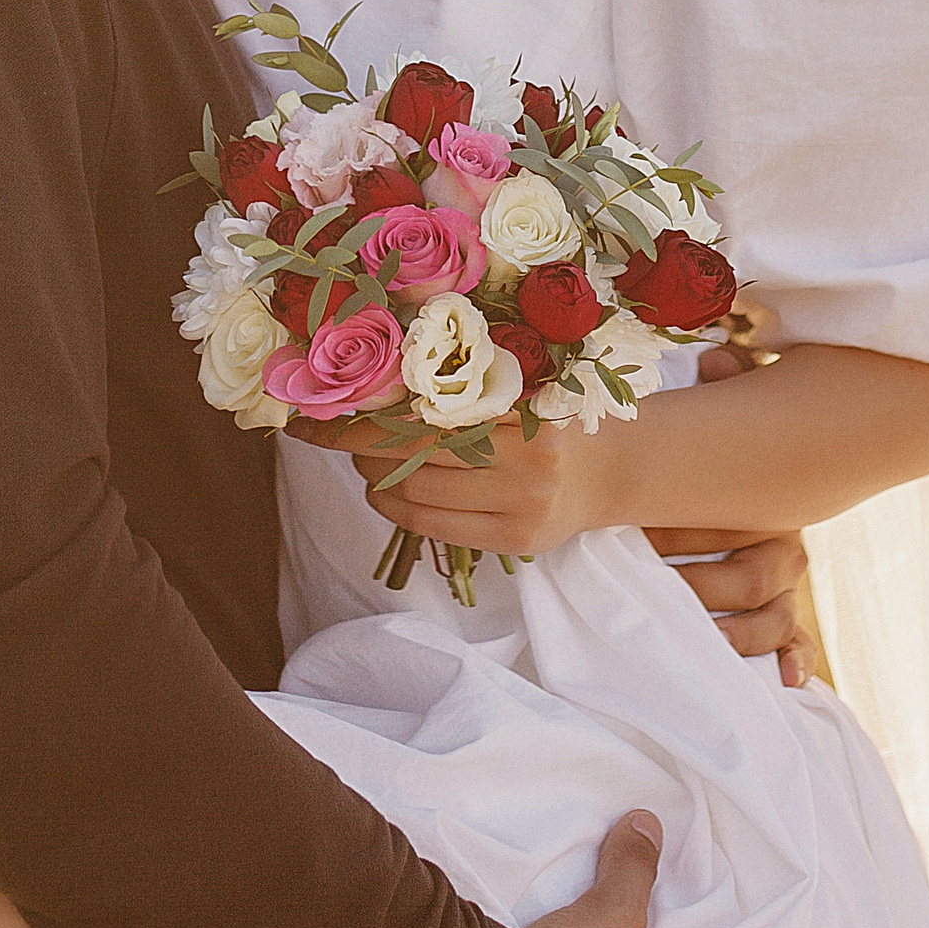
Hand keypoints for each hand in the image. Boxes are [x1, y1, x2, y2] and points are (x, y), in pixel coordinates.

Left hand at [347, 411, 616, 561]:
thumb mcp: (515, 389)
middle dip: (361, 445)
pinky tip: (384, 493)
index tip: (323, 411)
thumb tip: (371, 386)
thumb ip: (462, 388)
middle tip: (334, 434)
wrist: (605, 471)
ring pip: (421, 493)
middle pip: (419, 452)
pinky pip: (435, 527)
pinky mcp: (514, 541)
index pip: (429, 411)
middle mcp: (530, 460)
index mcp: (526, 407)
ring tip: (362, 462)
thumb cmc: (546, 418)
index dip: (369, 413)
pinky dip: (397, 509)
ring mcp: (523, 506)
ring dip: (375, 478)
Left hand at [670, 311, 815, 684]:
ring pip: (770, 614)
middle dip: (697, 580)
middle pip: (751, 573)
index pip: (732, 520)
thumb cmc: (730, 454)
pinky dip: (795, 661)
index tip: (636, 531)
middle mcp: (784, 545)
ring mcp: (787, 585)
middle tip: (648, 578)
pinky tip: (788, 682)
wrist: (778, 484)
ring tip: (695, 633)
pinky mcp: (788, 616)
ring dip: (731, 629)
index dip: (683, 529)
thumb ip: (727, 384)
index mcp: (762, 498)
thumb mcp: (733, 414)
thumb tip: (718, 357)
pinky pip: (798, 642)